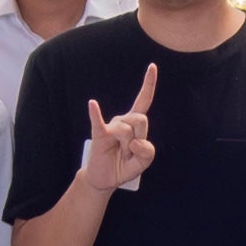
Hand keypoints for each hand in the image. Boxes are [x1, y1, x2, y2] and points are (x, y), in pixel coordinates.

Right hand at [79, 62, 158, 191]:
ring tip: (120, 155)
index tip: (152, 66)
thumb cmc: (124, 166)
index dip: (148, 84)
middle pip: (141, 119)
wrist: (106, 179)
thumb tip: (135, 142)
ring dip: (128, 149)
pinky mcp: (99, 134)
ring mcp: (110, 127)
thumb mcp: (144, 161)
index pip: (143, 100)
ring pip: (127, 131)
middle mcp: (123, 120)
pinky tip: (92, 104)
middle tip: (130, 153)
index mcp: (135, 124)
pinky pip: (98, 122)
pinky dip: (95, 113)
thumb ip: (148, 152)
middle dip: (140, 139)